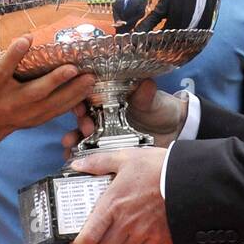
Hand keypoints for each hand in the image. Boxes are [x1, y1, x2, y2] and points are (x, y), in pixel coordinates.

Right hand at [0, 13, 96, 145]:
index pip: (2, 70)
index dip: (14, 55)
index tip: (27, 38)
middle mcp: (9, 101)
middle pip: (34, 92)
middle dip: (54, 81)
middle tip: (71, 67)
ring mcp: (25, 113)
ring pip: (51, 104)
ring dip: (72, 92)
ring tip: (89, 77)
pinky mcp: (36, 119)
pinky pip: (57, 111)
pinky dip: (74, 101)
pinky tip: (87, 89)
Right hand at [60, 78, 184, 154]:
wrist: (174, 130)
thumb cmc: (160, 108)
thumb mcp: (152, 100)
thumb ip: (145, 94)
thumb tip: (145, 84)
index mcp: (108, 98)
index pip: (86, 96)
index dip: (79, 101)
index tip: (81, 109)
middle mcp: (101, 115)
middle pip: (81, 117)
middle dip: (78, 124)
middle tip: (85, 130)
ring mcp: (102, 133)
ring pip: (80, 135)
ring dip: (72, 141)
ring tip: (70, 147)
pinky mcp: (106, 150)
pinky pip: (89, 154)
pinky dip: (79, 156)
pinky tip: (73, 159)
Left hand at [69, 145, 170, 243]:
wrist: (189, 178)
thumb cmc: (156, 166)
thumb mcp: (125, 158)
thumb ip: (99, 163)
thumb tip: (78, 165)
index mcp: (112, 205)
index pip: (88, 237)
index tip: (77, 242)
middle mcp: (125, 223)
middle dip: (102, 243)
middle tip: (104, 231)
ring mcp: (143, 232)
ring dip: (122, 242)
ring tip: (125, 227)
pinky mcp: (159, 236)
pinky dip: (142, 240)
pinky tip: (144, 225)